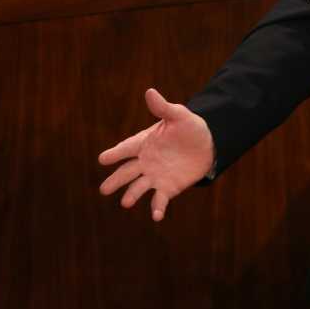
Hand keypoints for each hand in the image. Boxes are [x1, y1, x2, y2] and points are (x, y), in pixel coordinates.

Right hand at [98, 88, 214, 220]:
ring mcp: (155, 176)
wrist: (207, 145)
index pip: (127, 148)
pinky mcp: (168, 188)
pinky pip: (160, 199)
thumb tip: (150, 92)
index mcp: (144, 143)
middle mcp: (146, 161)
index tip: (102, 159)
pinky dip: (157, 208)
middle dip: (115, 180)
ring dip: (132, 194)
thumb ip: (163, 108)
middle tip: (103, 190)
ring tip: (126, 203)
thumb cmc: (189, 127)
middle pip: (127, 172)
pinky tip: (156, 216)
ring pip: (139, 187)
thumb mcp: (178, 115)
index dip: (115, 154)